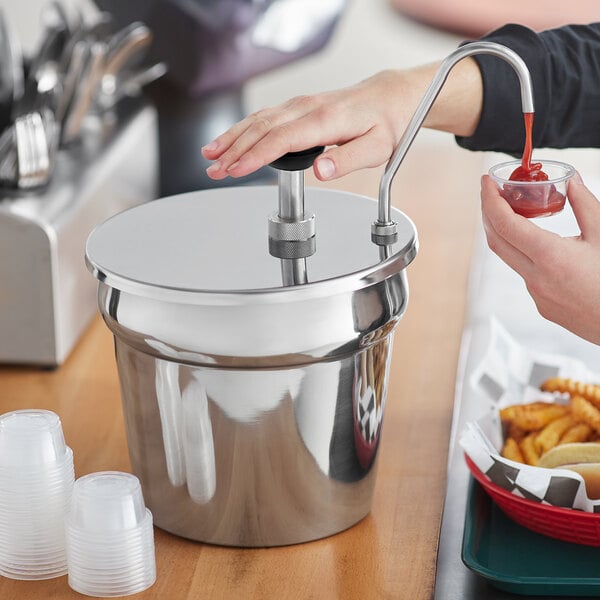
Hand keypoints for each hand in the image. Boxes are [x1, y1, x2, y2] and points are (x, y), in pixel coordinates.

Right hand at [201, 59, 481, 180]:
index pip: (280, 139)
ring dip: (232, 138)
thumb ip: (348, 160)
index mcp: (325, 120)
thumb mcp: (377, 147)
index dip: (254, 156)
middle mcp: (307, 108)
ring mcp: (300, 105)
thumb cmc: (386, 124)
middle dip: (233, 150)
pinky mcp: (298, 107)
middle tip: (213, 171)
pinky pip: (264, 116)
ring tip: (209, 156)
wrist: (391, 97)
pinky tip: (229, 139)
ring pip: (258, 120)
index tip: (234, 171)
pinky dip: (242, 128)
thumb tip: (321, 170)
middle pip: (261, 129)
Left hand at [481, 173, 599, 343]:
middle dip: (489, 213)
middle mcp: (536, 278)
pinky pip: (526, 274)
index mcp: (550, 257)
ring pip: (510, 258)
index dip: (490, 200)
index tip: (486, 182)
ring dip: (506, 234)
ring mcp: (536, 295)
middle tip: (492, 191)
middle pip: (496, 240)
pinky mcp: (542, 306)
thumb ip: (585, 206)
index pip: (505, 224)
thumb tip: (571, 180)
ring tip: (514, 212)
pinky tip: (540, 245)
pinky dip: (525, 254)